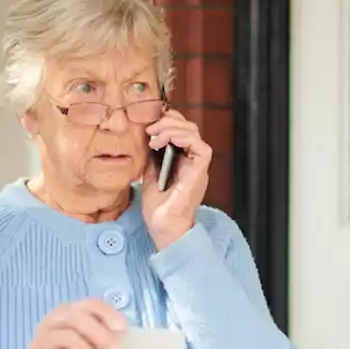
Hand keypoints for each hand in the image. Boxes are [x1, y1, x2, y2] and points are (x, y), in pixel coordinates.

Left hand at [142, 109, 211, 250]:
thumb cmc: (158, 208)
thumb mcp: (150, 174)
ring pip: (194, 133)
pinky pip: (202, 149)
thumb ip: (152, 157)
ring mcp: (197, 167)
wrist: (163, 228)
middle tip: (150, 130)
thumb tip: (147, 138)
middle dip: (168, 121)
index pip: (182, 129)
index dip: (168, 121)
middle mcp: (192, 161)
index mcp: (182, 160)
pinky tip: (167, 141)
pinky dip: (185, 139)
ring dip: (172, 129)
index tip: (148, 127)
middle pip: (189, 127)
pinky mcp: (200, 174)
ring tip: (154, 138)